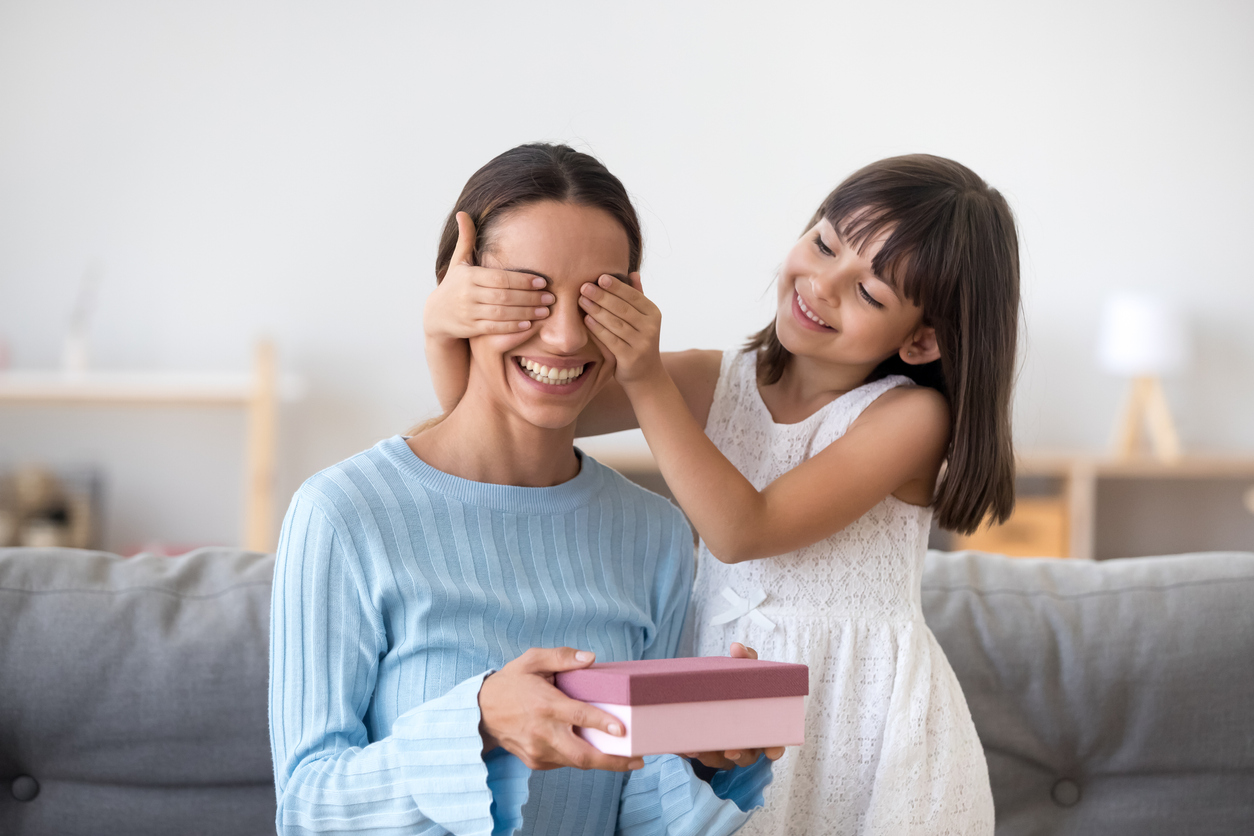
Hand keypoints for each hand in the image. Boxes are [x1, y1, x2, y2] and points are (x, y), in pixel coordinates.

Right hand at [423, 212, 554, 339]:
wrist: (436, 315)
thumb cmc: (454, 285)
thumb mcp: (458, 262)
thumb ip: (466, 239)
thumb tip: (462, 213)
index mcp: (468, 276)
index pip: (500, 278)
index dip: (522, 280)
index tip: (543, 281)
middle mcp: (468, 294)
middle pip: (504, 296)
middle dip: (529, 297)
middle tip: (551, 297)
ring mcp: (469, 313)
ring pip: (501, 314)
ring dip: (526, 313)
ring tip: (546, 311)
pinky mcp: (471, 328)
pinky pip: (495, 328)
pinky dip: (513, 327)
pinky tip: (530, 324)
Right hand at [478, 647, 644, 772]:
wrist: (481, 712)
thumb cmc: (512, 682)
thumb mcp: (532, 660)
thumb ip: (561, 657)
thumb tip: (591, 658)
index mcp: (545, 705)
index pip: (578, 716)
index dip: (602, 723)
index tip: (623, 728)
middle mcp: (543, 732)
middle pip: (583, 755)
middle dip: (613, 761)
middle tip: (638, 759)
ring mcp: (539, 751)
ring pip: (577, 763)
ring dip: (603, 763)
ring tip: (628, 758)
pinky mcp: (536, 762)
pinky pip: (565, 762)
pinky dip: (582, 758)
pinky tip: (597, 752)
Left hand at [579, 273, 663, 385]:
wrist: (646, 375)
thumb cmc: (638, 341)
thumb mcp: (643, 319)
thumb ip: (638, 297)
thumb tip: (633, 273)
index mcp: (653, 313)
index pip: (633, 296)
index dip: (616, 286)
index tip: (600, 277)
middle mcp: (650, 327)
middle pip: (623, 308)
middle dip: (602, 296)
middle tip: (585, 287)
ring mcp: (641, 343)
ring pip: (616, 323)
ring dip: (597, 310)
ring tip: (582, 300)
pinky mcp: (630, 357)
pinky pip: (610, 340)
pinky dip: (598, 329)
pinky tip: (587, 319)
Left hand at [684, 642, 786, 769]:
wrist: (711, 692)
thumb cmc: (737, 685)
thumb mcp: (743, 670)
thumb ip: (746, 659)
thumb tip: (738, 648)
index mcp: (762, 725)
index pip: (775, 742)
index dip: (776, 748)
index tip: (772, 752)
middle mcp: (747, 742)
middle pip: (748, 756)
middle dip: (740, 754)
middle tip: (730, 750)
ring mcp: (727, 750)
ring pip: (722, 760)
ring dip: (710, 755)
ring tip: (697, 747)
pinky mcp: (707, 752)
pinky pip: (700, 755)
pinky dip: (692, 750)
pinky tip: (682, 744)